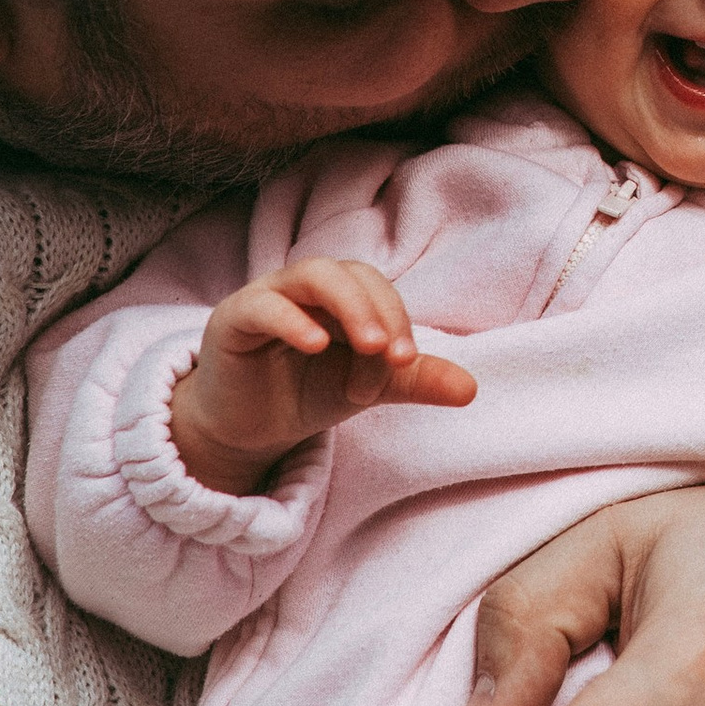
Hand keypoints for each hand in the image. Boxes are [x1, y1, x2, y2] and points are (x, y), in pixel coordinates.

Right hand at [170, 258, 475, 495]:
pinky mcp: (234, 317)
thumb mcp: (368, 386)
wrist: (248, 430)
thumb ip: (414, 381)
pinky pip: (264, 305)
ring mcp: (270, 295)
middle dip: (379, 312)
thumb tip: (471, 390)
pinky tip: (315, 343)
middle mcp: (309, 285)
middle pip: (352, 275)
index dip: (398, 320)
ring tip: (367, 346)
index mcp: (345, 294)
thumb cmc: (308, 392)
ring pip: (313, 275)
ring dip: (347, 306)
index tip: (408, 363)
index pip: (380, 290)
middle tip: (392, 355)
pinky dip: (292, 319)